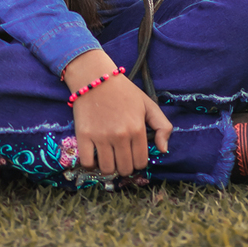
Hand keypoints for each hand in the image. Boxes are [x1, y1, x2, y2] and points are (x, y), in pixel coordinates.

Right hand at [63, 49, 171, 175]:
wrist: (95, 77)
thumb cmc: (123, 91)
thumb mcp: (148, 104)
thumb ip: (163, 126)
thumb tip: (163, 150)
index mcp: (137, 129)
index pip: (141, 162)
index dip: (137, 161)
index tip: (132, 154)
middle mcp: (120, 135)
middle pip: (125, 169)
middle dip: (124, 165)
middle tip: (120, 156)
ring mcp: (101, 137)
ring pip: (107, 169)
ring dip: (109, 166)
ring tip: (108, 156)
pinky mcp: (83, 135)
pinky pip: (87, 163)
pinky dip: (91, 164)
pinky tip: (95, 156)